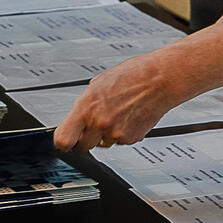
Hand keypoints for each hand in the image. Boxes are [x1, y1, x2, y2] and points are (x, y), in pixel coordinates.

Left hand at [52, 49, 178, 152]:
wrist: (159, 80)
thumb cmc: (131, 76)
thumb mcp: (98, 83)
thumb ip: (86, 104)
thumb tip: (78, 118)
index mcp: (86, 107)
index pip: (63, 139)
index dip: (64, 142)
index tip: (66, 140)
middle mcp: (99, 123)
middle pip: (82, 147)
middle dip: (86, 138)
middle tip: (94, 125)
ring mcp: (115, 133)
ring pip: (102, 144)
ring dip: (105, 134)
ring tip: (117, 113)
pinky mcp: (131, 139)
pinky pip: (119, 142)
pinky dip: (122, 133)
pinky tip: (128, 116)